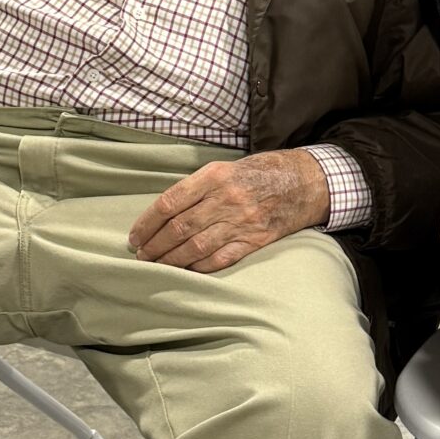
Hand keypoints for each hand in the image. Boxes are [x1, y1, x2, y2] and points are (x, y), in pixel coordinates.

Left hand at [129, 151, 329, 272]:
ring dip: (171, 260)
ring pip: (195, 247)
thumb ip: (197, 187)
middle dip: (155, 246)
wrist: (304, 182)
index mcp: (214, 176)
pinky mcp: (255, 241)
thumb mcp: (226, 168)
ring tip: (156, 265)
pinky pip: (220, 259)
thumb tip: (163, 214)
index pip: (170, 203)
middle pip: (179, 228)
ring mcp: (241, 222)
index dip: (147, 223)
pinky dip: (199, 267)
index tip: (135, 236)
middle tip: (141, 255)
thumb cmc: (259, 172)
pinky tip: (186, 270)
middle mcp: (226, 199)